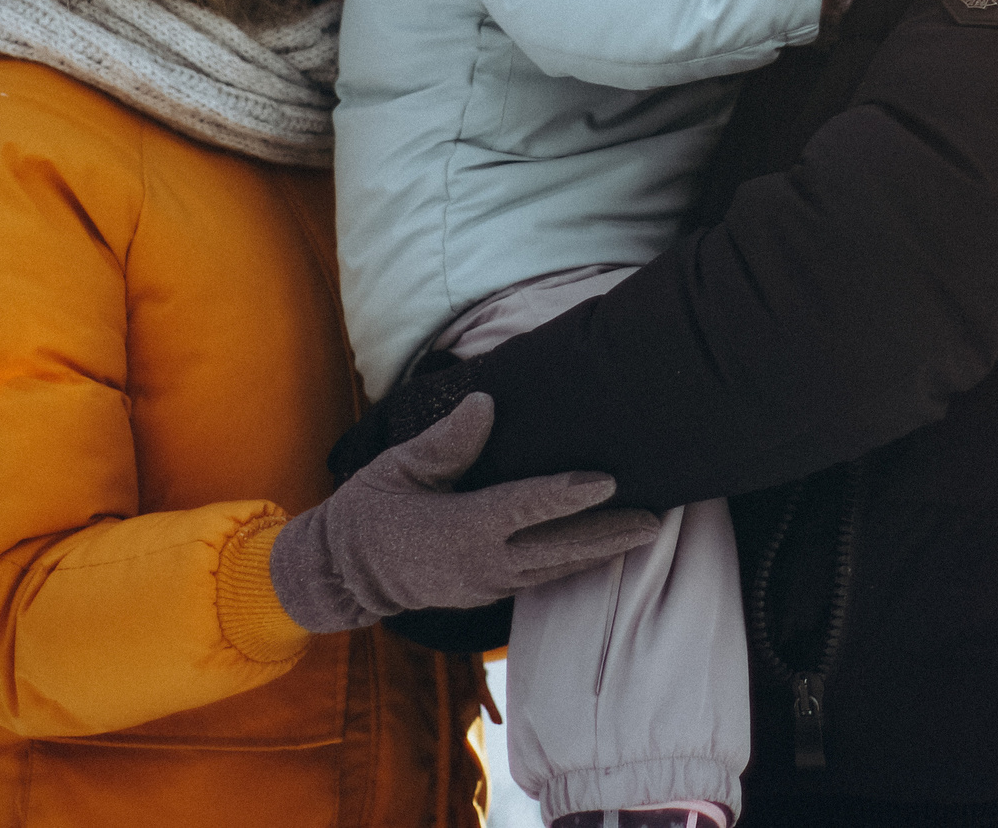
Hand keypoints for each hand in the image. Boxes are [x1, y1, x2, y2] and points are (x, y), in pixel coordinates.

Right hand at [270, 395, 659, 631]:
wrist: (342, 574)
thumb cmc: (369, 511)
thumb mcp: (398, 468)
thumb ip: (446, 441)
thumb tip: (486, 403)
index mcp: (460, 529)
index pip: (524, 509)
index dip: (567, 495)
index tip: (607, 481)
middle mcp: (481, 564)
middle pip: (557, 550)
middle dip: (608, 535)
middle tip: (656, 520)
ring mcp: (486, 584)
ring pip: (555, 570)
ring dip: (601, 553)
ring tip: (644, 533)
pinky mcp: (486, 594)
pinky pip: (540, 580)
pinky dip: (573, 566)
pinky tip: (600, 552)